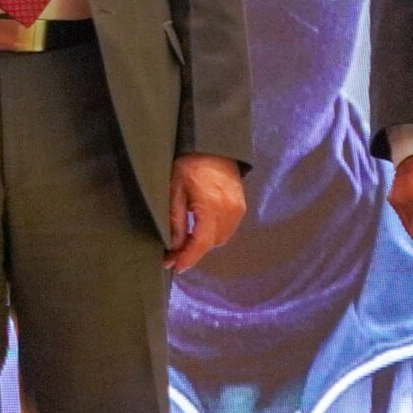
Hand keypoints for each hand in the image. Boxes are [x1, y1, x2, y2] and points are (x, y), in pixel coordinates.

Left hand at [165, 152, 246, 271]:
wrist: (213, 145)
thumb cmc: (188, 164)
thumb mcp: (174, 190)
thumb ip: (175, 220)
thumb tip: (174, 247)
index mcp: (211, 207)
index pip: (200, 243)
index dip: (188, 258)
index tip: (174, 268)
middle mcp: (230, 211)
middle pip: (211, 244)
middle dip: (192, 253)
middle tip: (171, 256)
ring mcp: (238, 209)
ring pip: (220, 239)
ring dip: (203, 245)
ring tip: (182, 245)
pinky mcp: (241, 206)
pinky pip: (227, 229)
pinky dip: (213, 235)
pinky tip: (198, 231)